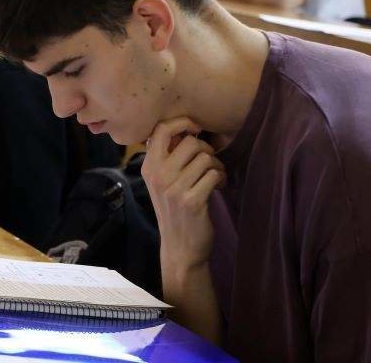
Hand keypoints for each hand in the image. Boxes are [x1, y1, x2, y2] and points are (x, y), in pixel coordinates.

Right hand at [141, 117, 223, 279]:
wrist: (180, 248)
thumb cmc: (174, 211)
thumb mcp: (162, 183)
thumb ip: (167, 158)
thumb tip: (185, 128)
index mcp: (148, 167)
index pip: (161, 129)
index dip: (182, 122)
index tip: (195, 129)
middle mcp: (157, 175)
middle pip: (191, 142)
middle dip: (206, 150)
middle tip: (209, 163)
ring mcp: (173, 188)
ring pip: (206, 158)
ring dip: (216, 166)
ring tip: (214, 178)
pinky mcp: (192, 200)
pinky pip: (214, 174)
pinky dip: (221, 179)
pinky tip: (218, 188)